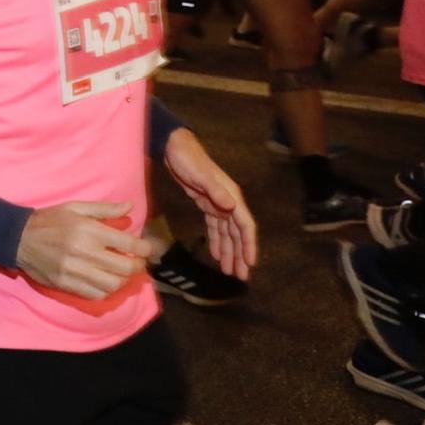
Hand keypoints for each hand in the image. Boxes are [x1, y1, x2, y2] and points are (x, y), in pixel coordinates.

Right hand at [13, 201, 151, 299]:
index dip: (143, 248)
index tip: (145, 248)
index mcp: (88, 230)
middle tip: (136, 262)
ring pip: (113, 284)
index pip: (127, 244)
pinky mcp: (67, 284)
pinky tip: (103, 281)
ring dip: (122, 280)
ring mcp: (75, 271)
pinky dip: (105, 290)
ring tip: (120, 273)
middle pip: (125, 268)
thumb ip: (104, 209)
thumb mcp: (75, 207)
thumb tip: (130, 207)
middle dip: (137, 266)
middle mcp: (84, 252)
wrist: (17, 238)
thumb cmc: (49, 220)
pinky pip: (96, 294)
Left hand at [162, 127, 256, 279]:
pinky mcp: (206, 204)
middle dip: (240, 255)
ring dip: (229, 252)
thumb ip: (215, 191)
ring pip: (227, 233)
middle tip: (241, 276)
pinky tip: (216, 255)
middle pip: (237, 234)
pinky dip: (217, 241)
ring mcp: (218, 204)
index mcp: (232, 196)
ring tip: (230, 271)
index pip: (245, 226)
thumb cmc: (188, 159)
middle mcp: (228, 202)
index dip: (249, 245)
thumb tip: (231, 208)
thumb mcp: (200, 175)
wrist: (174, 147)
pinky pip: (215, 227)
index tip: (250, 263)